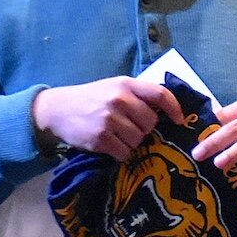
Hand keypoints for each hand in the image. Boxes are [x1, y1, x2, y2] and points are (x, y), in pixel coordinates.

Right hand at [32, 77, 183, 160]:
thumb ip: (136, 95)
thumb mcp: (113, 88)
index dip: (174, 109)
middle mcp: (119, 100)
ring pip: (138, 140)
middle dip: (143, 129)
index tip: (179, 121)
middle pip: (150, 123)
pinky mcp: (101, 138)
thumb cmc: (90, 99)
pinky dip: (119, 152)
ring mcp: (109, 119)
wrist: (57, 110)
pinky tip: (108, 144)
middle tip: (128, 128)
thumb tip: (166, 112)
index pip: (160, 94)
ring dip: (130, 142)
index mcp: (125, 84)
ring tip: (115, 135)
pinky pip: (124, 152)